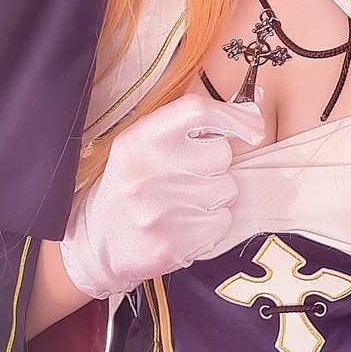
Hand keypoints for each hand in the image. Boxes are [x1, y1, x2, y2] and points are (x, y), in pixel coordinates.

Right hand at [60, 91, 265, 297]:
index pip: (197, 111)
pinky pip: (223, 222)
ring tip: (181, 204)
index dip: (233, 115)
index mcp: (138, 140)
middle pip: (220, 153)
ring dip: (214, 197)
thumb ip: (191, 124)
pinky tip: (185, 226)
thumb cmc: (131, 186)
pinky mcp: (174, 244)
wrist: (96, 244)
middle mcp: (147, 171)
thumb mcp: (145, 145)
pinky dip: (212, 225)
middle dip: (214, 165)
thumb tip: (254, 106)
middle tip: (184, 177)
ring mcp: (160, 211)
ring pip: (227, 189)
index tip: (252, 126)